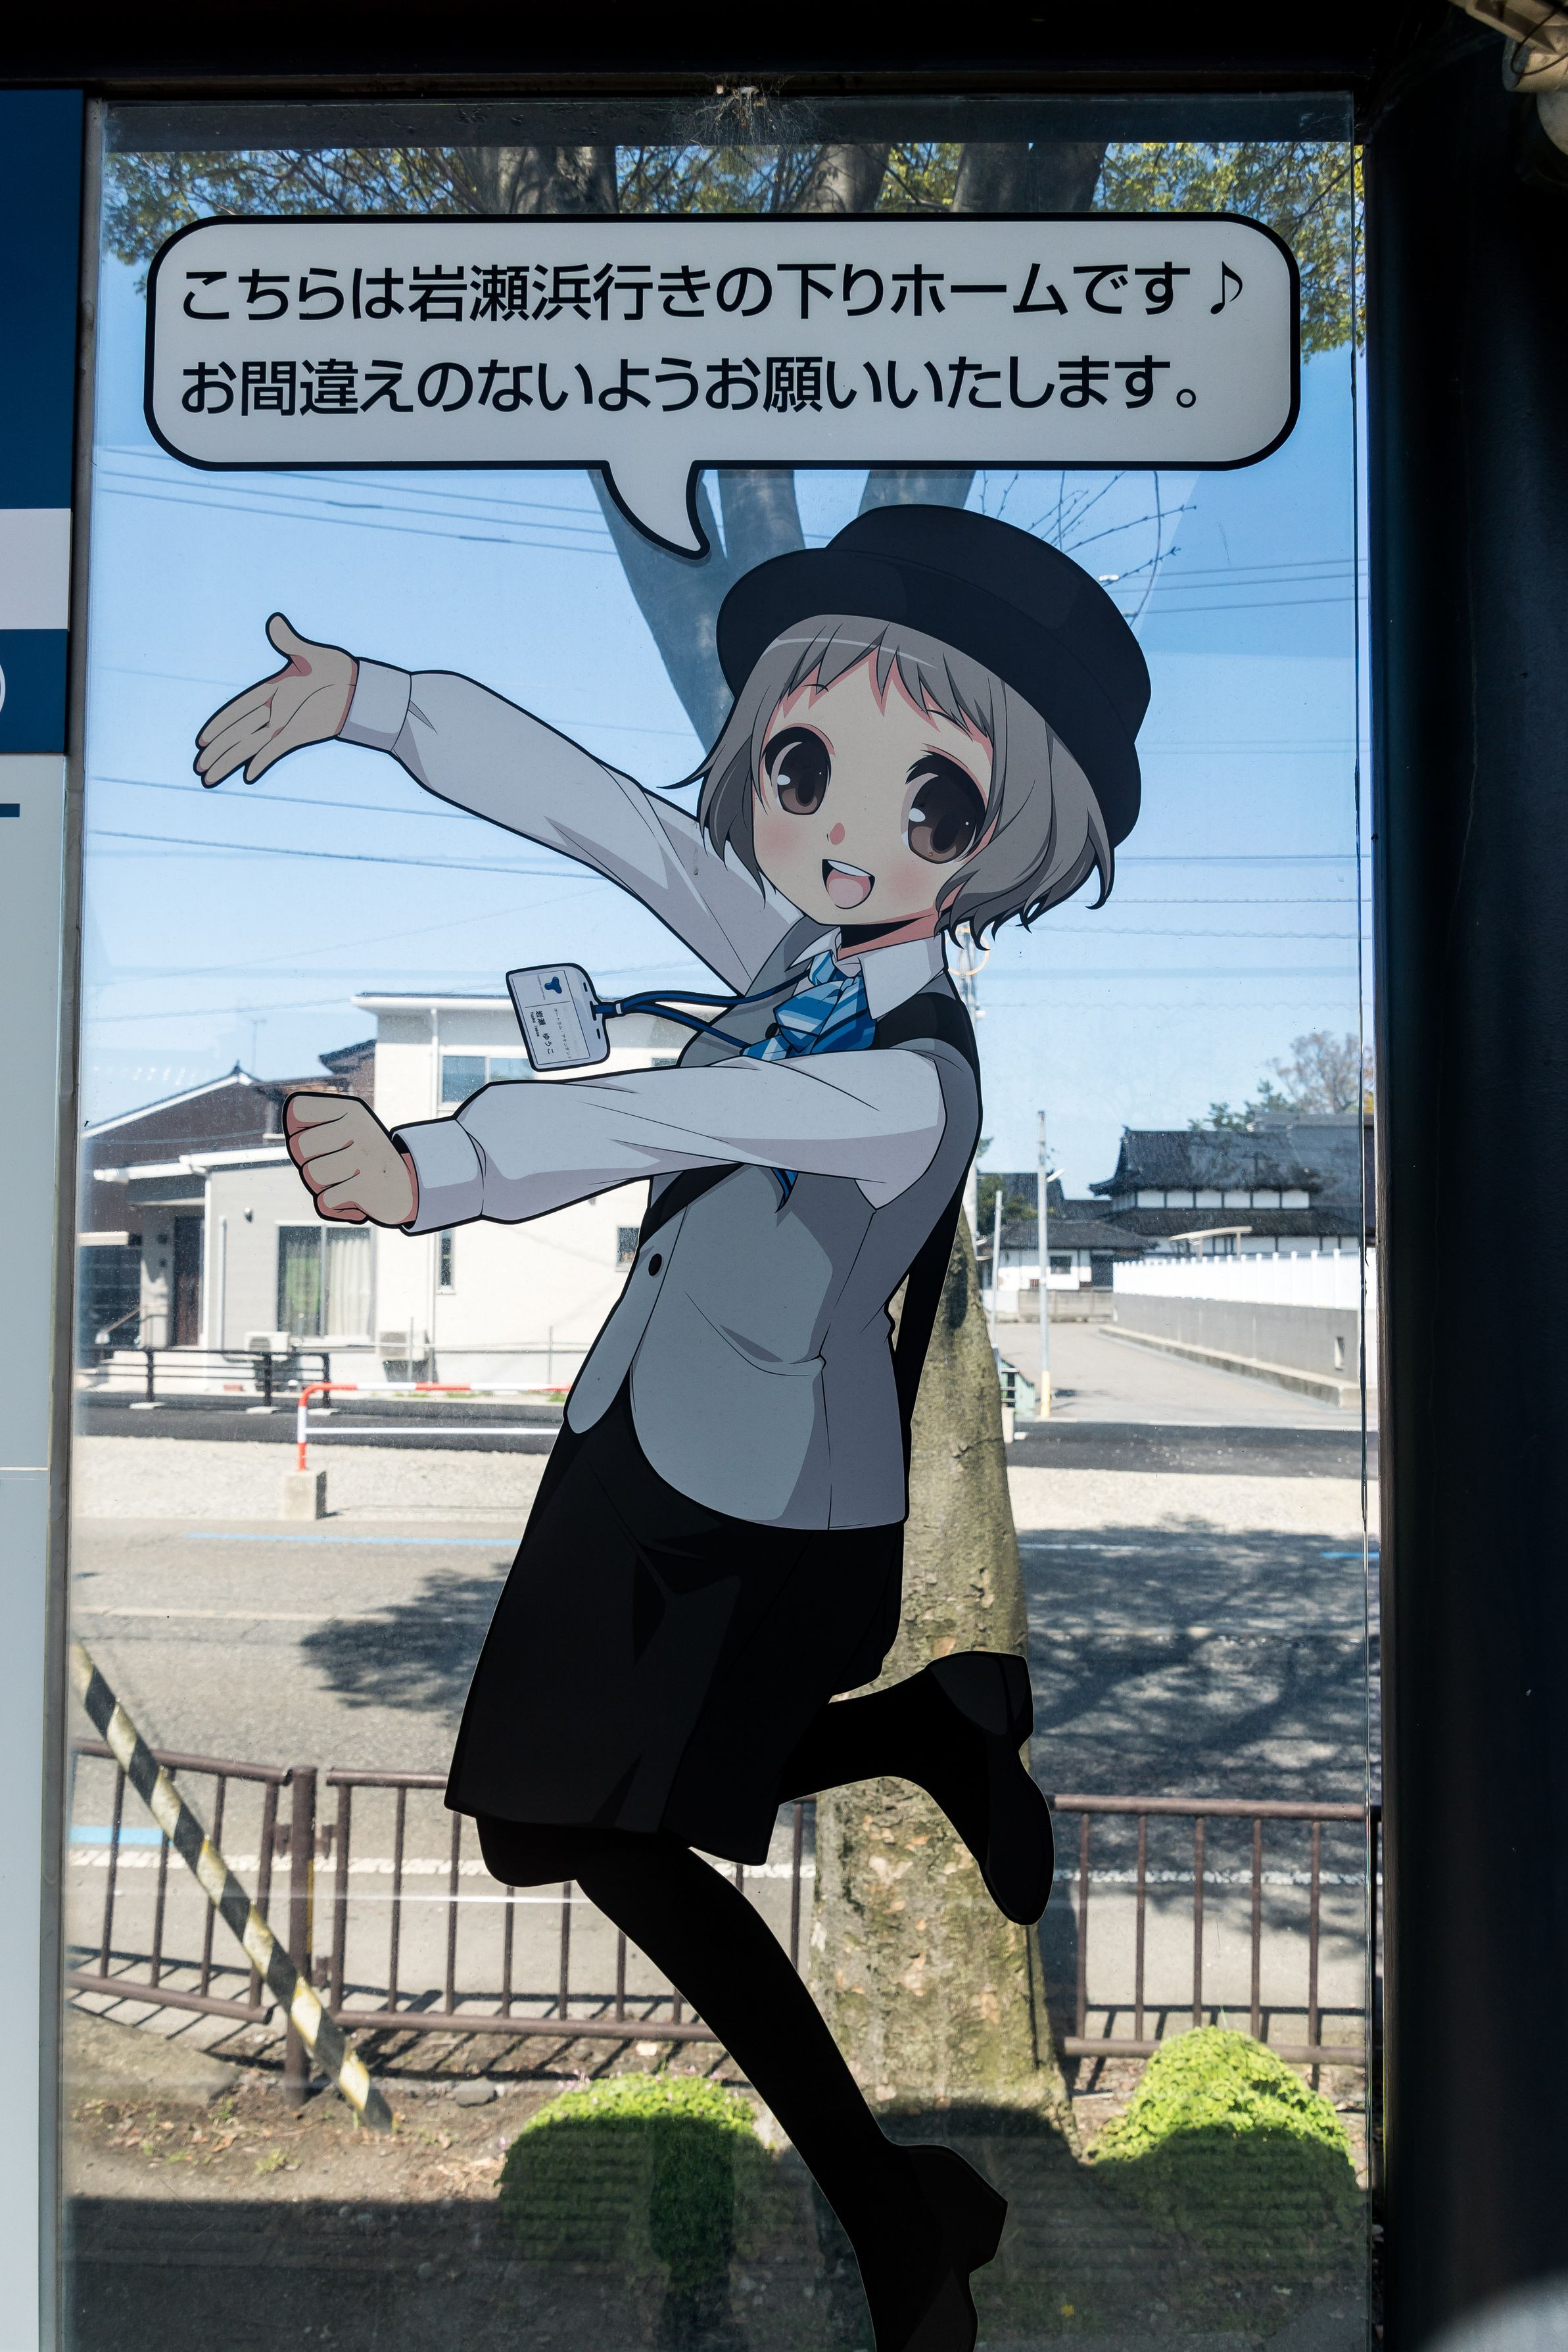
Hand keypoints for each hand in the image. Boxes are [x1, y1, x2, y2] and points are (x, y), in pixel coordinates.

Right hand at [195, 615, 356, 786]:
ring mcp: (285, 726)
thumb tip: (274, 621)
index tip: (201, 739)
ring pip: (250, 746)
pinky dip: (261, 763)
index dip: (220, 723)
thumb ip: (289, 642)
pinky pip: (274, 752)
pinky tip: (247, 777)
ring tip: (209, 778)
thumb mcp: (312, 655)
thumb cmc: (337, 671)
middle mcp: (273, 711)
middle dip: (217, 750)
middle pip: (237, 734)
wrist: (361, 690)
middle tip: (198, 768)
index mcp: (272, 690)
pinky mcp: (298, 736)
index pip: (238, 709)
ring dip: (230, 761)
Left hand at [285, 1093, 417, 1226]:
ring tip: (346, 1183)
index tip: (320, 1143)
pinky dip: (334, 1206)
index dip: (298, 1131)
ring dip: (323, 1186)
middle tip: (336, 1167)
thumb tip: (292, 1126)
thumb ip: (311, 1127)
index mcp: (351, 1110)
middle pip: (300, 1147)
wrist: (407, 1190)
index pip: (298, 1110)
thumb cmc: (363, 1163)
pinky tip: (352, 1199)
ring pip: (311, 1174)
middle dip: (309, 1163)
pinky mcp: (368, 1187)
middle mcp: (359, 1128)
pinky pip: (324, 1201)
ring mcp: (365, 1157)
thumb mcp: (346, 1132)